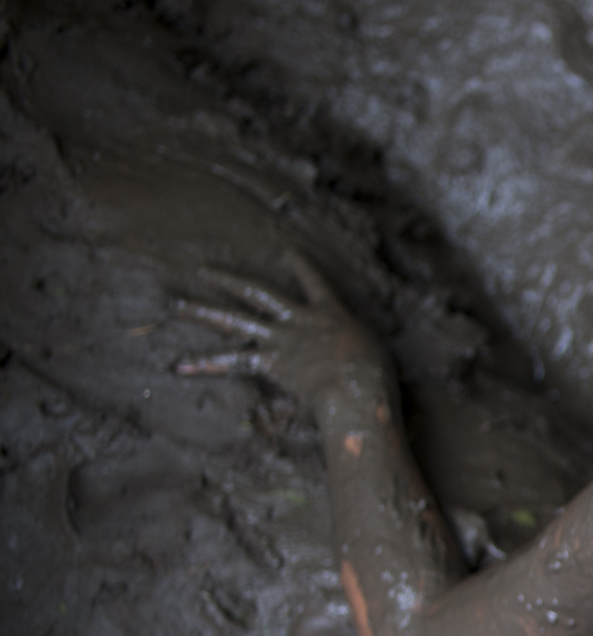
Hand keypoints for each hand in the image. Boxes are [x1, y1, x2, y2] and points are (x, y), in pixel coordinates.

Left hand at [175, 250, 392, 409]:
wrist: (351, 384)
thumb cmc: (372, 369)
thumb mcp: (371, 347)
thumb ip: (355, 343)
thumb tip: (354, 352)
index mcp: (329, 311)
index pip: (314, 281)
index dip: (301, 265)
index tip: (288, 251)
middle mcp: (298, 318)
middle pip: (258, 292)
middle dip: (229, 280)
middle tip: (203, 271)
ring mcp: (279, 338)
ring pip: (234, 320)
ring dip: (203, 312)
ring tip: (177, 306)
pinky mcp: (268, 362)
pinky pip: (232, 362)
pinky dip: (205, 364)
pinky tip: (180, 366)